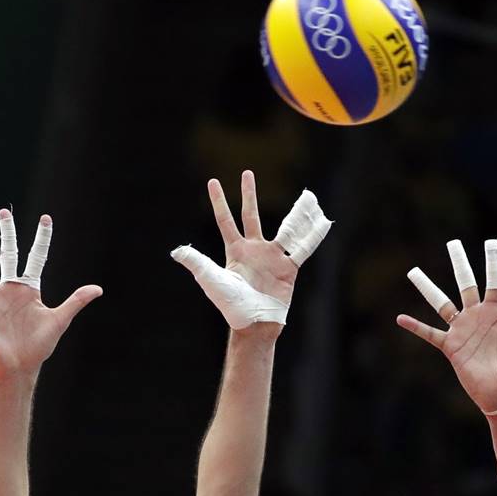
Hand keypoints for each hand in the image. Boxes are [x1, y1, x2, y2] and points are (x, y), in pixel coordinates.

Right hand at [0, 209, 101, 376]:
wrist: (21, 367)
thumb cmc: (39, 346)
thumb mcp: (59, 321)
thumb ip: (75, 302)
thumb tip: (98, 288)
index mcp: (29, 289)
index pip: (36, 258)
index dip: (42, 239)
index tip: (46, 218)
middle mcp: (10, 290)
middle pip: (9, 256)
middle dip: (8, 234)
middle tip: (4, 213)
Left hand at [171, 169, 330, 330]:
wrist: (255, 323)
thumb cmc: (231, 305)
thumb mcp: (212, 281)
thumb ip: (197, 263)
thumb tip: (176, 251)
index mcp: (235, 251)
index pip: (225, 220)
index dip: (219, 201)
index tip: (213, 181)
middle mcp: (254, 250)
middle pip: (251, 215)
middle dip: (248, 194)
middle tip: (247, 172)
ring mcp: (272, 257)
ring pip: (283, 227)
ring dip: (290, 212)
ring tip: (302, 196)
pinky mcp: (289, 268)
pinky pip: (303, 248)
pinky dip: (312, 235)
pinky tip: (320, 221)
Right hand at [396, 238, 496, 415]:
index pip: (494, 281)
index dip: (493, 261)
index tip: (489, 241)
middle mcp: (477, 317)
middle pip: (465, 284)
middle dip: (459, 263)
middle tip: (452, 243)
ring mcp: (462, 331)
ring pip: (441, 304)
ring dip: (428, 288)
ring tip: (413, 272)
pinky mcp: (451, 347)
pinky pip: (430, 334)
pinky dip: (415, 327)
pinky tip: (400, 318)